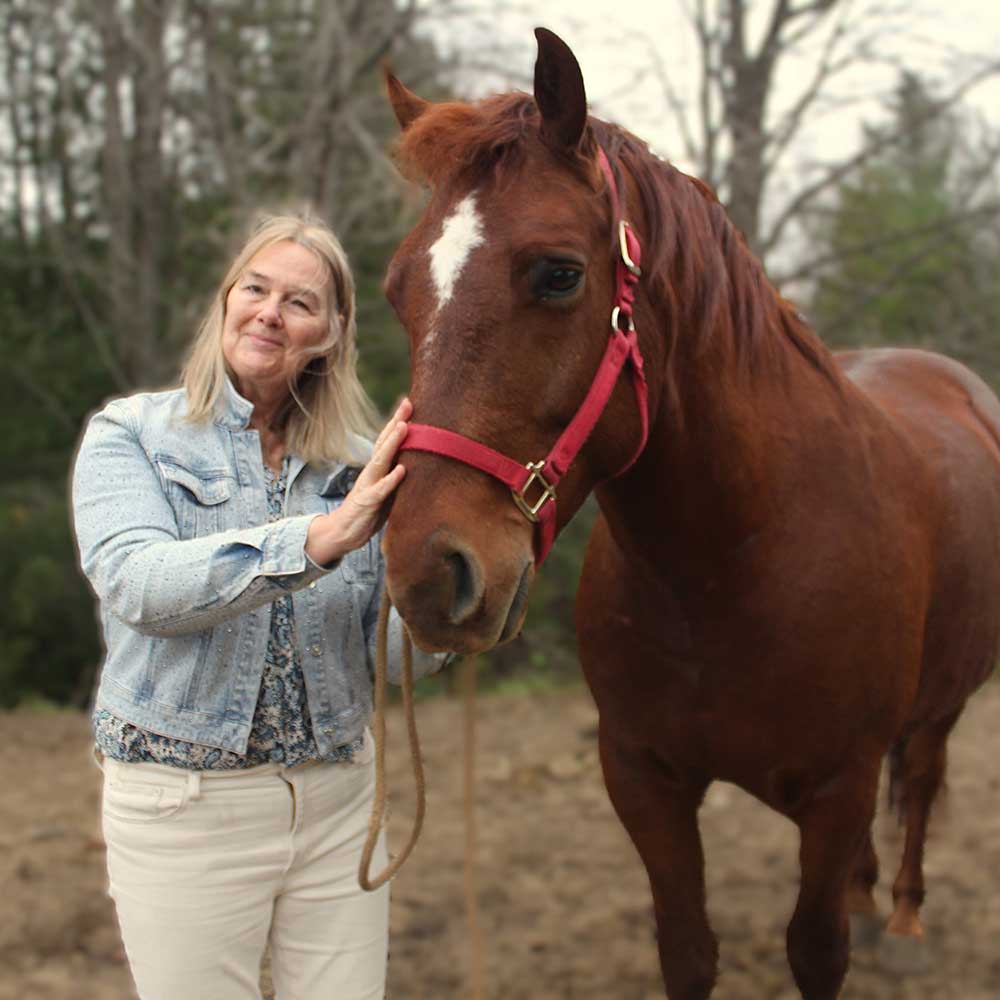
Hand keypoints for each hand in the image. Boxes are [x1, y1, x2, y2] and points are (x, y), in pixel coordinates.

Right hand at [305, 398, 411, 565]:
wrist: (342, 534)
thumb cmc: (368, 512)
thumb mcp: (386, 492)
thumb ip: (397, 477)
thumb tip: (418, 464)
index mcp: (377, 469)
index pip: (388, 441)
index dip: (398, 422)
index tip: (410, 402)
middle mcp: (371, 473)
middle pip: (384, 443)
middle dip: (396, 422)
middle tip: (408, 403)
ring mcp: (368, 486)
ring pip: (380, 460)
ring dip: (392, 443)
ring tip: (404, 427)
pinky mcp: (367, 503)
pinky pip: (380, 490)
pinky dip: (391, 480)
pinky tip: (401, 470)